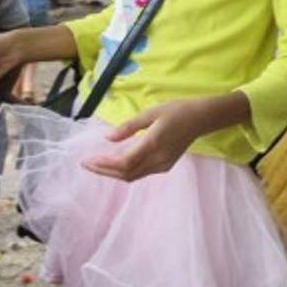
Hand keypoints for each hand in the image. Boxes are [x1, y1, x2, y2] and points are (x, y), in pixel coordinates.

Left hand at [83, 99, 205, 180]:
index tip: (87, 160)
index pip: (123, 162)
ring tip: (97, 165)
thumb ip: (128, 127)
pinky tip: (116, 163)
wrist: (201, 118)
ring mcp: (162, 165)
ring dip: (113, 173)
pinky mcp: (165, 166)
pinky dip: (125, 171)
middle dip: (103, 171)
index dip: (104, 164)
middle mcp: (157, 160)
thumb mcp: (151, 113)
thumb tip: (107, 137)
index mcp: (153, 144)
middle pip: (125, 173)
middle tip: (86, 164)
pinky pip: (140, 173)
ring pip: (132, 176)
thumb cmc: (176, 111)